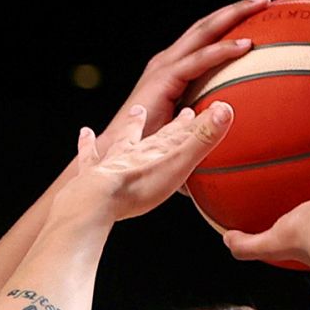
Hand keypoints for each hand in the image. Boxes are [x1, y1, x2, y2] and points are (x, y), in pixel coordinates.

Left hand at [60, 102, 234, 222]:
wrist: (95, 200)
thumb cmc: (137, 186)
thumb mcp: (178, 164)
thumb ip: (202, 140)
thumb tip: (225, 109)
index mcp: (155, 150)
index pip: (180, 133)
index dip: (194, 123)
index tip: (206, 110)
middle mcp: (133, 151)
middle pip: (155, 134)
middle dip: (170, 124)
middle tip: (180, 110)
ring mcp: (110, 162)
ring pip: (122, 138)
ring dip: (131, 126)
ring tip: (136, 110)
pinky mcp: (89, 175)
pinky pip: (89, 156)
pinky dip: (87, 144)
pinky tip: (84, 133)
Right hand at [106, 0, 268, 137]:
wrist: (120, 156)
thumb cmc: (150, 149)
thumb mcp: (186, 130)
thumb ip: (208, 125)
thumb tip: (237, 134)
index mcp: (172, 70)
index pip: (203, 38)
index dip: (228, 23)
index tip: (257, 16)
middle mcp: (167, 62)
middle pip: (205, 26)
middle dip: (235, 9)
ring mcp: (164, 67)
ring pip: (204, 32)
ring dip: (233, 15)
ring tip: (261, 4)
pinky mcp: (163, 79)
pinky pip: (199, 60)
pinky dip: (222, 51)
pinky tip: (246, 45)